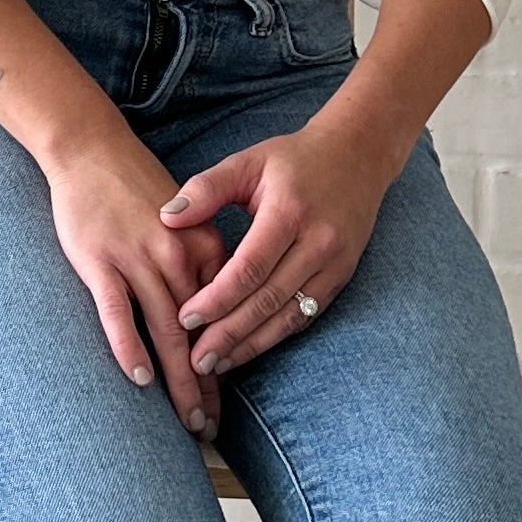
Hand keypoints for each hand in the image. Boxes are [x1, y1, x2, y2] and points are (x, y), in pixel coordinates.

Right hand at [44, 125, 222, 435]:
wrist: (91, 150)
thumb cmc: (135, 190)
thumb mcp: (185, 223)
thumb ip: (200, 265)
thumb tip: (212, 317)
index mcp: (203, 249)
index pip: (221, 319)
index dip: (224, 365)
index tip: (223, 403)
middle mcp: (176, 258)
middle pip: (198, 335)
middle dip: (205, 386)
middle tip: (209, 428)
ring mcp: (138, 260)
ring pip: (166, 332)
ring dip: (178, 381)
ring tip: (186, 419)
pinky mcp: (100, 262)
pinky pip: (118, 313)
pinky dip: (130, 347)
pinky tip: (139, 378)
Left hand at [161, 113, 400, 373]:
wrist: (356, 156)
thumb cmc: (292, 160)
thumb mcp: (247, 162)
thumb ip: (206, 188)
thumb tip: (165, 218)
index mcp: (289, 211)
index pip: (250, 266)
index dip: (218, 297)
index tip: (185, 318)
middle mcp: (317, 242)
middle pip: (269, 298)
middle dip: (230, 333)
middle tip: (196, 361)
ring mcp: (335, 263)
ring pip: (290, 315)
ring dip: (252, 344)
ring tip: (217, 365)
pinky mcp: (342, 277)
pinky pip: (307, 315)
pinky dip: (276, 336)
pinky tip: (249, 349)